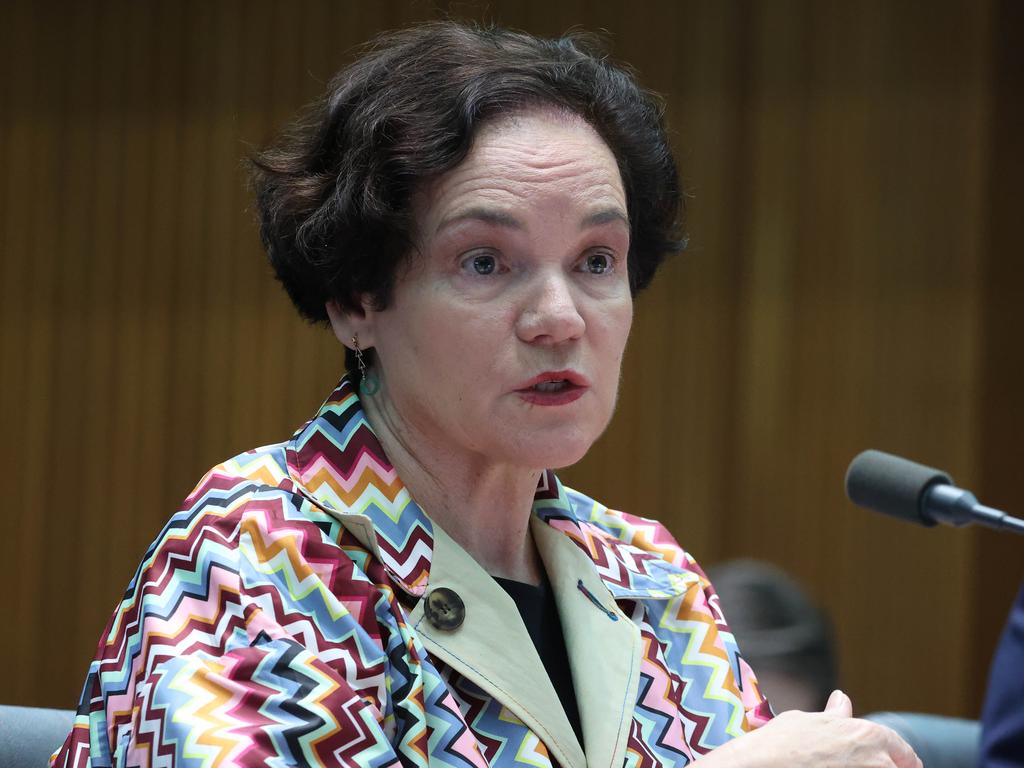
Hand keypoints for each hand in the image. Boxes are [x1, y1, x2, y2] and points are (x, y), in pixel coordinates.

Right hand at [698, 690, 921, 767]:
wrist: (762, 767)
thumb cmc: (782, 743)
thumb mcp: (809, 721)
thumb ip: (835, 716)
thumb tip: (843, 700)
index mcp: (869, 736)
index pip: (902, 750)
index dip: (906, 758)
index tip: (909, 763)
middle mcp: (877, 762)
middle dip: (891, 767)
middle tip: (875, 765)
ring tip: (845, 765)